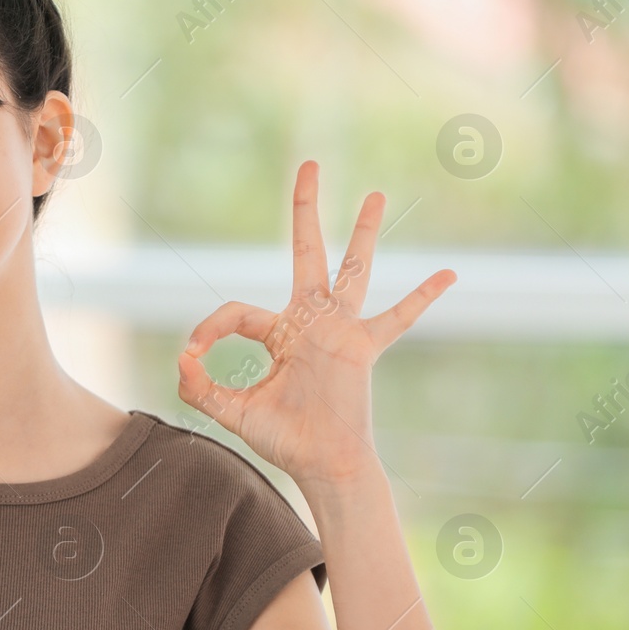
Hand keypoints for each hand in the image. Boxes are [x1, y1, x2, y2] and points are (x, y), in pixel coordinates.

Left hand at [176, 160, 455, 484]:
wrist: (321, 465)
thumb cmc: (282, 439)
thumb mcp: (232, 411)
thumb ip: (200, 386)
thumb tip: (181, 357)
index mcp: (277, 333)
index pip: (237, 311)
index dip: (209, 328)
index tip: (192, 351)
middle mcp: (310, 322)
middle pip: (307, 252)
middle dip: (305, 210)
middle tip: (308, 165)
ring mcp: (340, 330)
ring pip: (354, 269)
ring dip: (363, 232)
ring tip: (375, 194)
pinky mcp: (362, 348)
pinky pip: (396, 319)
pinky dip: (421, 298)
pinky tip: (447, 275)